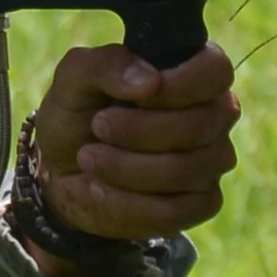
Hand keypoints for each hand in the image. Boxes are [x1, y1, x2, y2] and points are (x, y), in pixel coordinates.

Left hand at [22, 42, 237, 274]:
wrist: (61, 170)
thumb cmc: (78, 115)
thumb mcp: (74, 80)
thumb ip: (106, 65)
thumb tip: (150, 81)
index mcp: (192, 73)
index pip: (216, 71)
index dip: (180, 85)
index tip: (137, 96)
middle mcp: (213, 115)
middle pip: (200, 125)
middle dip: (137, 131)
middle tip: (97, 125)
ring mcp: (212, 161)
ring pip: (185, 170)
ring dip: (124, 167)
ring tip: (88, 158)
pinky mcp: (201, 203)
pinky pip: (176, 211)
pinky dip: (126, 203)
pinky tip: (100, 189)